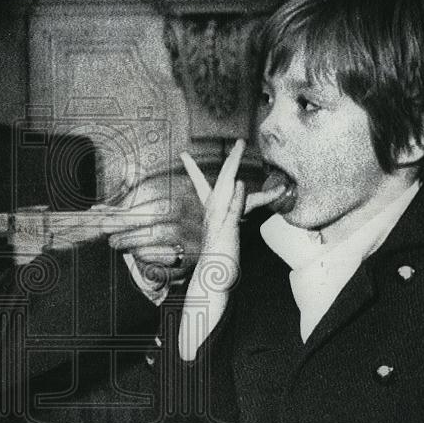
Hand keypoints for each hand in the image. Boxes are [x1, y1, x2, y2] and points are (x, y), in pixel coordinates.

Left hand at [101, 170, 203, 283]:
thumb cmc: (160, 223)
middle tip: (107, 228)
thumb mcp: (148, 204)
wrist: (185, 249)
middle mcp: (195, 209)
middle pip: (161, 209)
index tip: (108, 212)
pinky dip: (147, 257)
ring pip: (164, 233)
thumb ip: (129, 199)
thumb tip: (106, 201)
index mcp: (183, 188)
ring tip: (117, 242)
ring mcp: (197, 234)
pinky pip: (168, 258)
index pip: (153, 189)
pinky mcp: (194, 258)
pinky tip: (136, 256)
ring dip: (133, 239)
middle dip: (128, 220)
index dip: (127, 201)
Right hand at [181, 139, 286, 292]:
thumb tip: (228, 212)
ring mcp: (218, 221)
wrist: (210, 280)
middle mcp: (213, 213)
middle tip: (240, 141)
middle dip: (232, 159)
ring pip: (225, 190)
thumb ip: (228, 219)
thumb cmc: (218, 259)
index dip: (193, 169)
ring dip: (232, 168)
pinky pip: (230, 211)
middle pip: (222, 180)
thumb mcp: (224, 235)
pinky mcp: (225, 231)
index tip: (183, 155)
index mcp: (211, 213)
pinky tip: (239, 184)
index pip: (203, 186)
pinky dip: (234, 197)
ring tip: (240, 149)